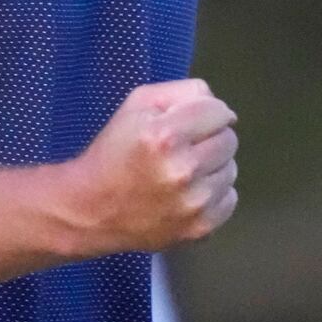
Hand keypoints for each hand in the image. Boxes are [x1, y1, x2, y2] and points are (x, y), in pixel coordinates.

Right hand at [70, 78, 238, 253]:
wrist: (91, 208)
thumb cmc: (115, 150)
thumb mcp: (138, 104)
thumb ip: (183, 92)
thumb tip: (225, 111)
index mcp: (164, 136)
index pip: (219, 111)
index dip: (205, 111)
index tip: (188, 121)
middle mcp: (183, 171)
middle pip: (229, 140)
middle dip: (209, 137)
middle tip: (182, 146)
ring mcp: (193, 204)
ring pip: (231, 170)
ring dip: (211, 166)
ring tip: (181, 170)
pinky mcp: (199, 229)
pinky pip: (228, 199)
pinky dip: (213, 193)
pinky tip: (186, 192)